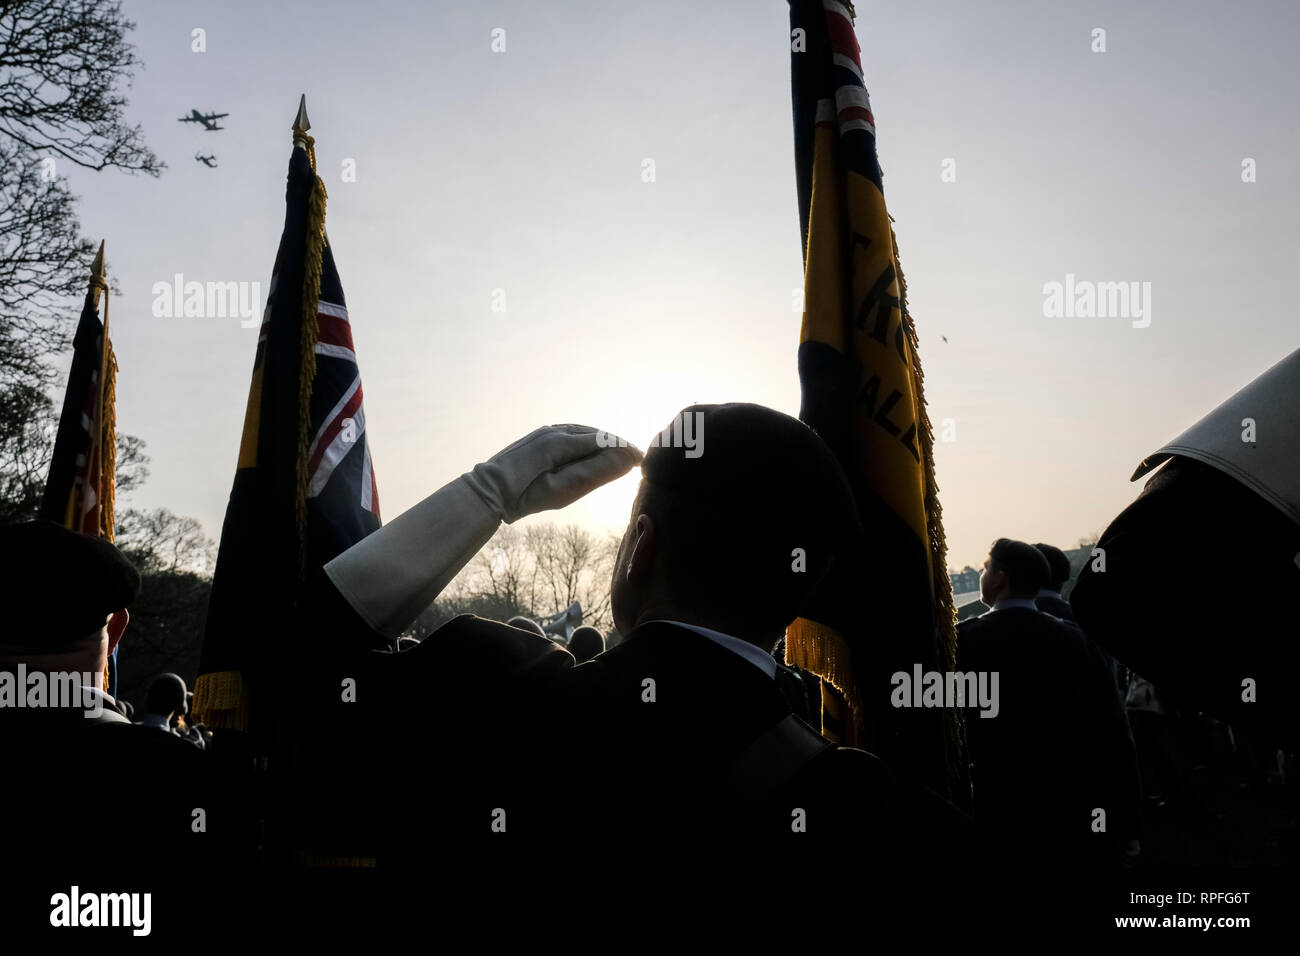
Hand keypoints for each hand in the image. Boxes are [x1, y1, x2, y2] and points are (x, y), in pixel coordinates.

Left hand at [463, 425, 642, 522]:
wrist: (490, 491)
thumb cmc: (527, 495)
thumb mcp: (564, 489)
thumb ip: (595, 472)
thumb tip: (625, 459)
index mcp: (563, 441)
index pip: (604, 442)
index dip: (625, 450)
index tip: (643, 459)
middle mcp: (556, 430)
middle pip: (596, 435)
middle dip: (617, 445)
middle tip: (636, 458)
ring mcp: (546, 432)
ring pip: (584, 432)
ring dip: (603, 442)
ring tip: (619, 454)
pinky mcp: (539, 437)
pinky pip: (571, 434)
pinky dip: (587, 440)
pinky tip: (592, 450)